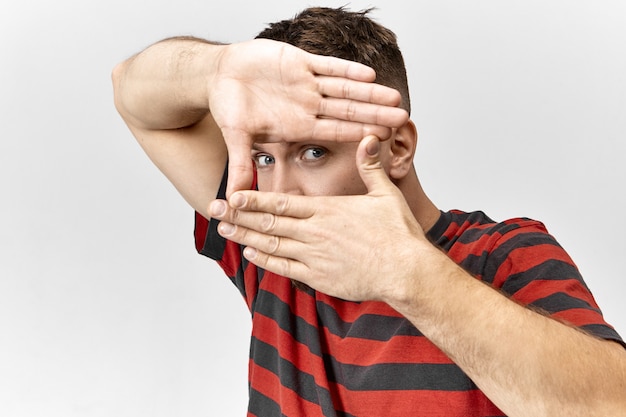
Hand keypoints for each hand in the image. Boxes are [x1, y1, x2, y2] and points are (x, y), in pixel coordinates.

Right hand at [208, 39, 408, 196]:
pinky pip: (328, 66)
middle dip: (374, 113)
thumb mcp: (236, 137)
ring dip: (369, 91)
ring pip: (345, 88)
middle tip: (403, 118)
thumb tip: (234, 200)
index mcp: (297, 126)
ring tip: (395, 96)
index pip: (334, 132)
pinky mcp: (300, 62)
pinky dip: (346, 69)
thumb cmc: (228, 106)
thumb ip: (241, 165)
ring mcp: (306, 84)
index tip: (383, 140)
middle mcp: (307, 106)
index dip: (358, 135)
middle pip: (348, 111)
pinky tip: (369, 74)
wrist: (220, 75)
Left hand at [209, 136, 425, 301]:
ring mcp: (314, 256)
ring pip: (270, 244)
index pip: (281, 202)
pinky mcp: (319, 277)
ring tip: (223, 230)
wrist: (407, 271)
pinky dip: (265, 261)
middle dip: (238, 216)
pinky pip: (284, 268)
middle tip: (213, 210)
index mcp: (327, 210)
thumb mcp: (386, 194)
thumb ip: (370, 167)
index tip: (232, 194)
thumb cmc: (399, 234)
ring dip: (244, 237)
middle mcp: (314, 232)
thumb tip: (369, 137)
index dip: (254, 199)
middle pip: (268, 222)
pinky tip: (250, 254)